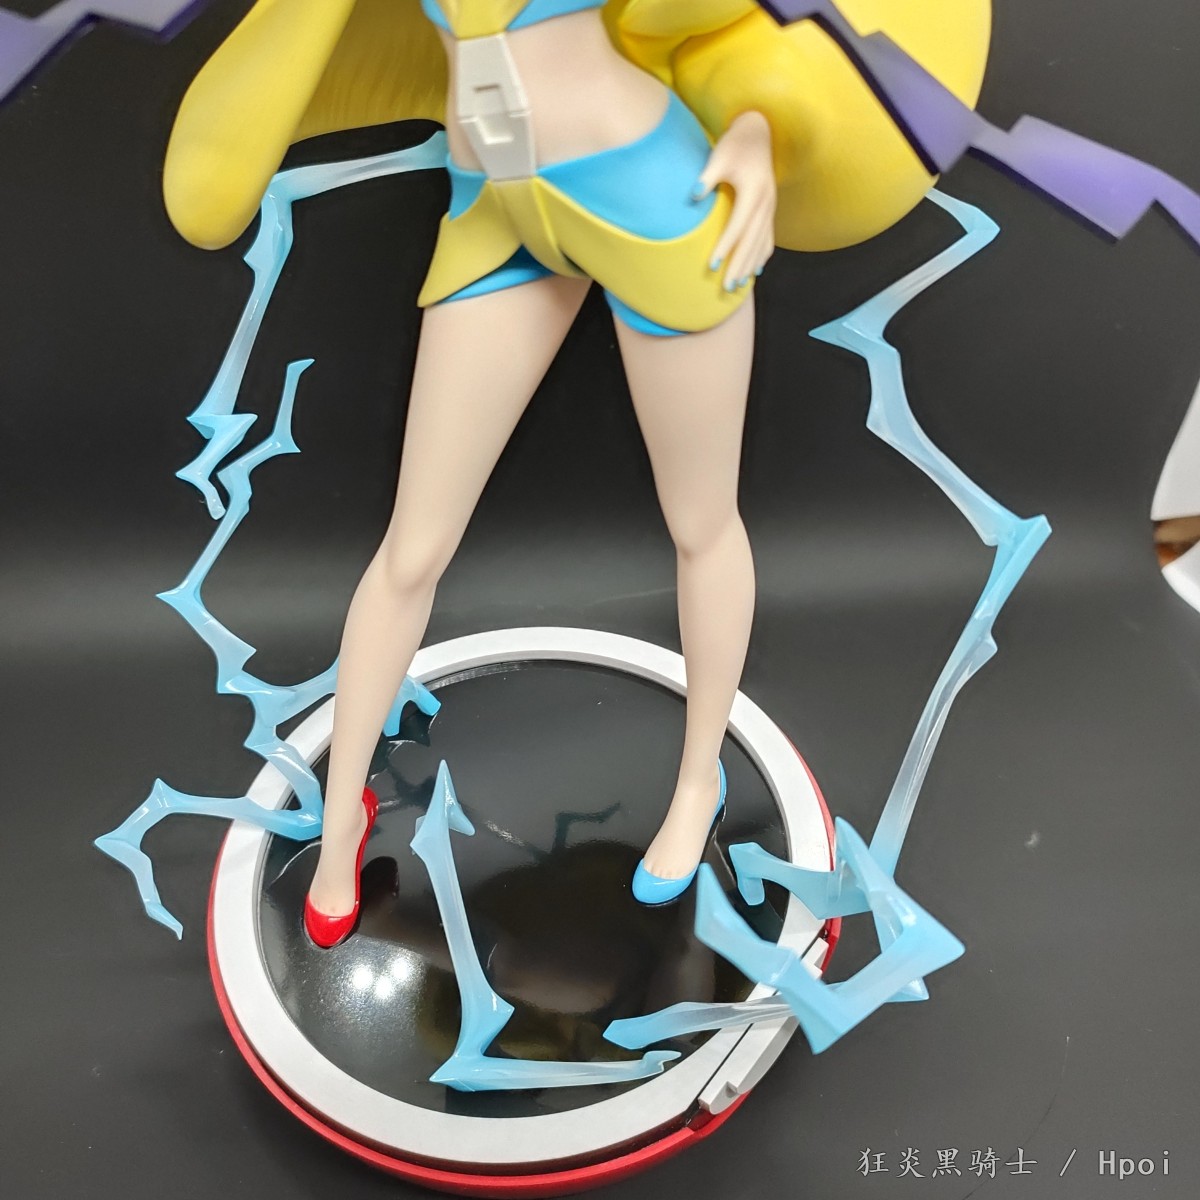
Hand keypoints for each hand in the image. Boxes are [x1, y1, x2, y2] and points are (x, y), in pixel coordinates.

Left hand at [695, 110, 776, 291]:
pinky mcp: (770, 210)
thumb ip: (707, 176)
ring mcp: (771, 208)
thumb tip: (693, 194)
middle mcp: (766, 203)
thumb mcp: (719, 156)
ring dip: (750, 265)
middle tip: (727, 286)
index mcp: (754, 192)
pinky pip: (769, 238)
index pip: (738, 225)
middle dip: (739, 264)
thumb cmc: (735, 144)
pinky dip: (762, 255)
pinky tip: (756, 271)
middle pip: (752, 240)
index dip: (726, 246)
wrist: (758, 133)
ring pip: (762, 243)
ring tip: (739, 285)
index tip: (712, 264)